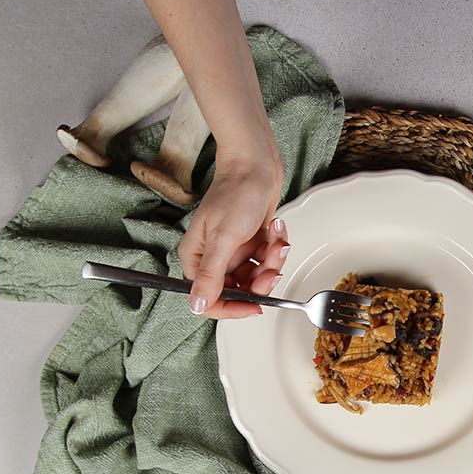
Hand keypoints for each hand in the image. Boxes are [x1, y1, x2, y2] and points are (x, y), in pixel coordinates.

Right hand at [179, 156, 287, 318]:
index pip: (209, 300)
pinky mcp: (250, 243)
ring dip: (271, 261)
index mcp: (197, 259)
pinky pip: (266, 260)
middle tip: (269, 268)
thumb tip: (198, 305)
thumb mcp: (223, 237)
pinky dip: (275, 248)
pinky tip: (275, 229)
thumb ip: (212, 274)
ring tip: (275, 241)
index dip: (232, 308)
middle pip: (238, 291)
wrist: (256, 165)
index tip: (254, 307)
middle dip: (259, 281)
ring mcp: (233, 251)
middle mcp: (213, 258)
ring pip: (256, 277)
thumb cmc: (235, 192)